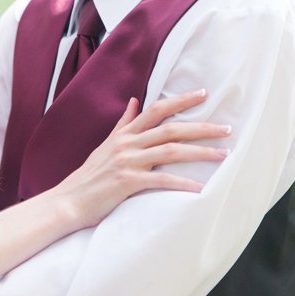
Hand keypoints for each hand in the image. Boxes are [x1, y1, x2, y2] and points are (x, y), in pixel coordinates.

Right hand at [51, 89, 229, 229]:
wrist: (68, 202)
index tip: (203, 94)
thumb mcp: (106, 144)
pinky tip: (200, 187)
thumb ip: (124, 124)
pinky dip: (182, 183)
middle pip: (171, 129)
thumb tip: (134, 101)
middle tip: (226, 128)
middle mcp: (127, 144)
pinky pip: (160, 181)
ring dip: (200, 152)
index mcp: (124, 133)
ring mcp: (127, 163)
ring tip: (223, 154)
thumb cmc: (89, 176)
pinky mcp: (127, 184)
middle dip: (201, 127)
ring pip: (171, 151)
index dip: (180, 100)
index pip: (156, 110)